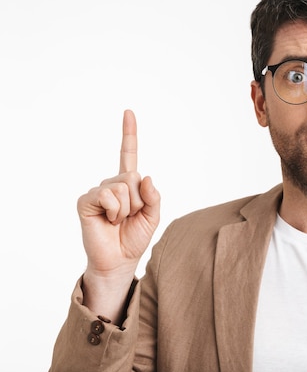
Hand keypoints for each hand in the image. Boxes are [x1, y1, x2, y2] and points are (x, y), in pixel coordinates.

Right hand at [78, 110, 159, 319]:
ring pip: (123, 186)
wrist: (119, 260)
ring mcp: (98, 191)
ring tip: (118, 221)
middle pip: (134, 176)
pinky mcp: (87, 200)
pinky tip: (108, 221)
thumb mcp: (153, 216)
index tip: (128, 112)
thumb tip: (146, 177)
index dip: (129, 133)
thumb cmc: (134, 238)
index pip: (129, 154)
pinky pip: (109, 196)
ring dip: (127, 208)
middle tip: (129, 217)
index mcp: (129, 184)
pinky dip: (115, 211)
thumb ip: (154, 196)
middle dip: (139, 201)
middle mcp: (112, 183)